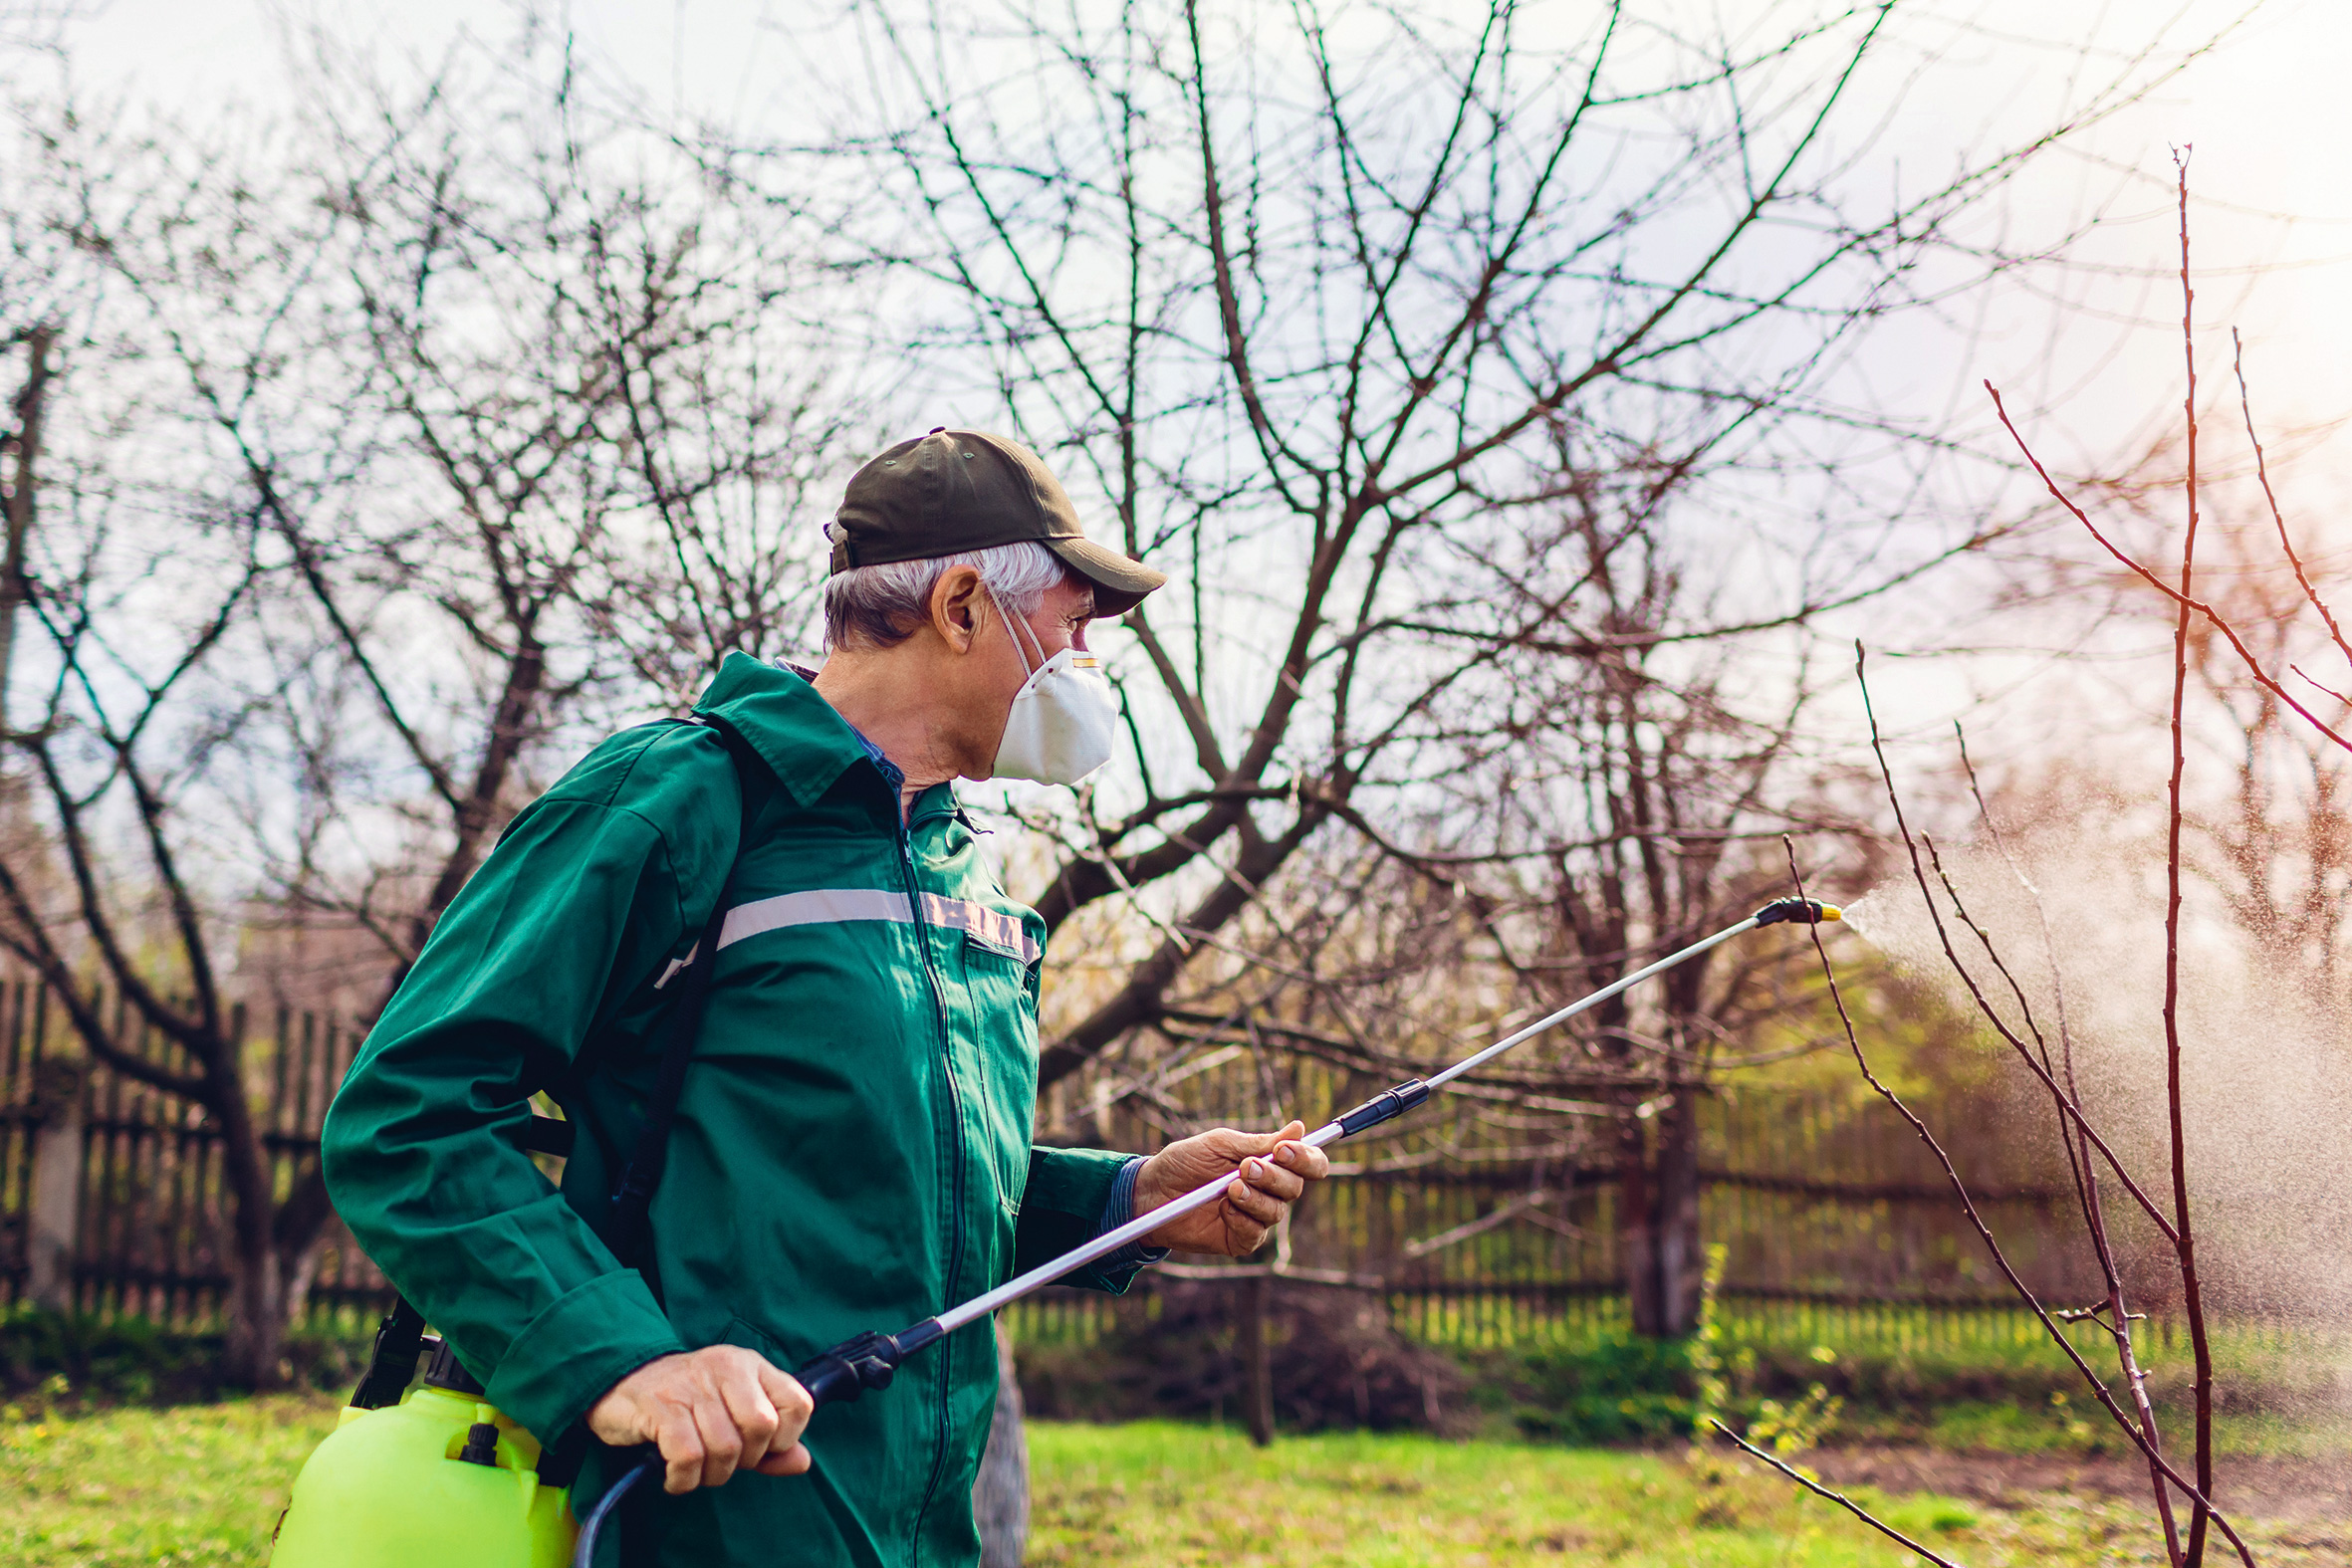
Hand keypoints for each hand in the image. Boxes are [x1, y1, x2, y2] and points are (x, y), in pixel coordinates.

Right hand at [585, 1345, 813, 1493]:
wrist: (622, 1381)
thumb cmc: (685, 1403)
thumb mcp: (733, 1413)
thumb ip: (770, 1442)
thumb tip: (802, 1463)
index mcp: (751, 1366)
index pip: (798, 1404)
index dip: (785, 1440)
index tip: (760, 1450)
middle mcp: (726, 1368)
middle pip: (762, 1428)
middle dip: (746, 1461)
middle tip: (721, 1462)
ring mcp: (692, 1385)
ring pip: (725, 1448)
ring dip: (711, 1474)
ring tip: (695, 1469)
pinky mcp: (660, 1406)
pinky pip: (687, 1456)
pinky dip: (683, 1479)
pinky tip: (675, 1476)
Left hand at [1132, 1119, 1330, 1255]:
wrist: (1151, 1191)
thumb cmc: (1185, 1162)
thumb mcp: (1221, 1144)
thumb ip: (1260, 1142)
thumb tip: (1300, 1129)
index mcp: (1269, 1163)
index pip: (1308, 1163)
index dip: (1306, 1158)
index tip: (1284, 1151)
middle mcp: (1268, 1190)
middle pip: (1295, 1187)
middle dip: (1274, 1176)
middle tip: (1246, 1167)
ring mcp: (1255, 1216)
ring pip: (1276, 1211)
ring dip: (1255, 1197)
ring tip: (1230, 1188)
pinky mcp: (1240, 1239)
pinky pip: (1256, 1234)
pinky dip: (1242, 1219)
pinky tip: (1223, 1209)